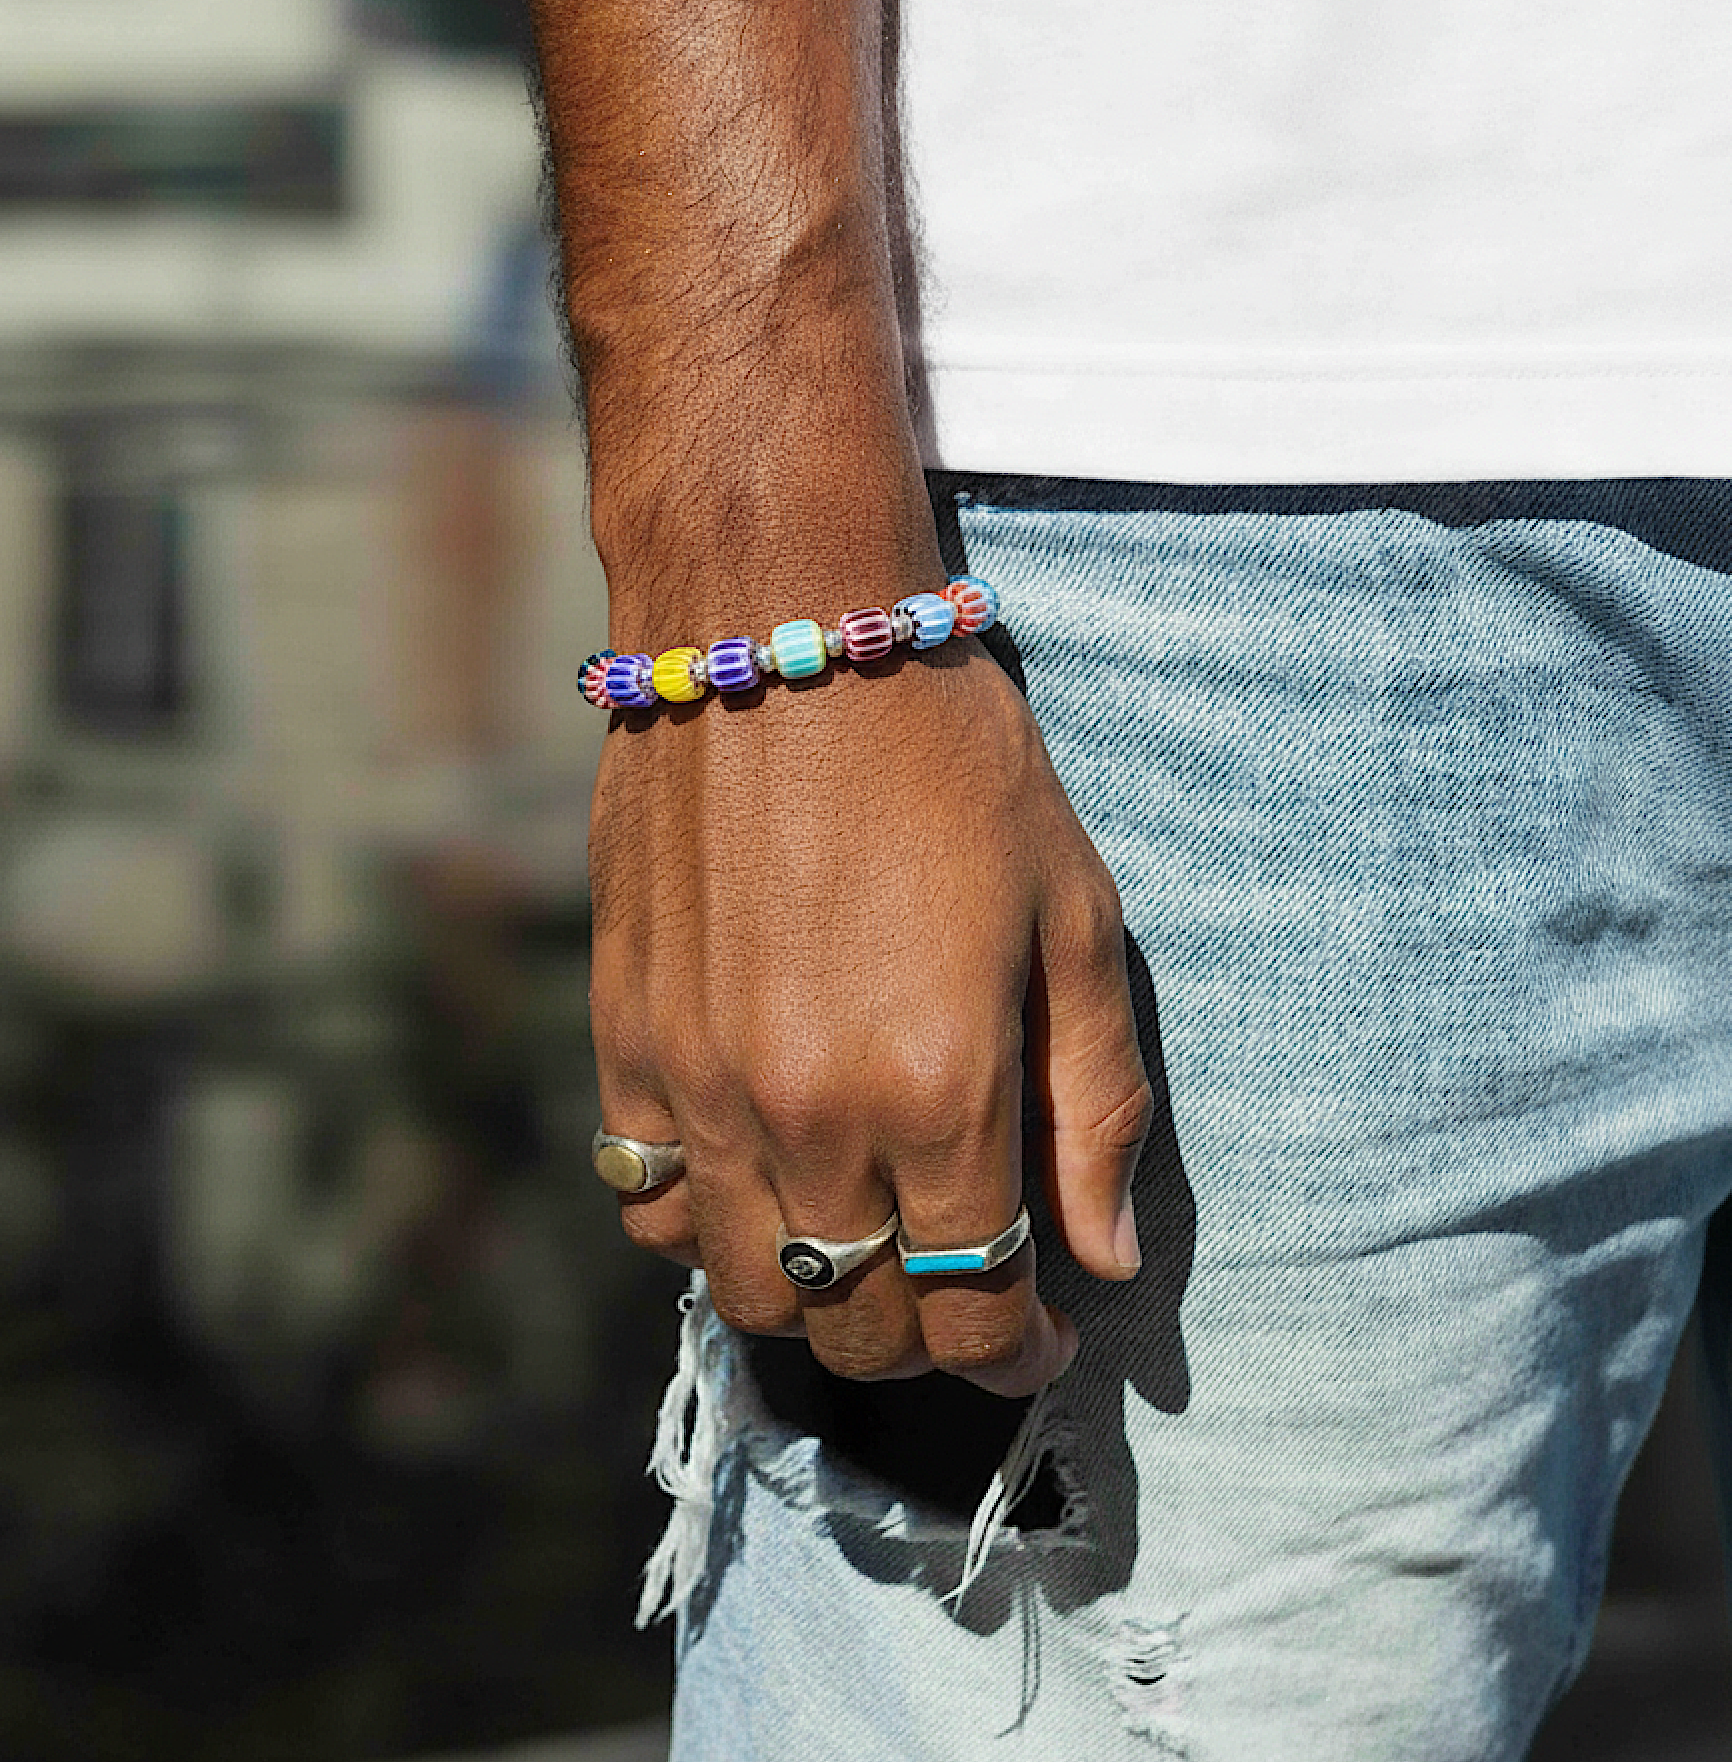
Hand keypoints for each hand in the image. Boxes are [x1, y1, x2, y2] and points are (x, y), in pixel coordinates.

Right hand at [588, 635, 1150, 1397]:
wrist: (776, 630)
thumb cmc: (954, 760)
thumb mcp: (1072, 917)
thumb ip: (1093, 1105)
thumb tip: (1106, 1262)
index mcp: (939, 1088)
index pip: (975, 1312)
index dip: (1018, 1352)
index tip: (1044, 1332)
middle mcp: (806, 1113)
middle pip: (860, 1324)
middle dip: (930, 1340)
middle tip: (967, 1290)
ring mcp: (698, 1086)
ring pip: (748, 1288)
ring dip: (821, 1298)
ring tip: (866, 1241)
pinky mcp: (624, 1041)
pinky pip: (647, 1201)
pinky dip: (711, 1225)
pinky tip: (763, 1172)